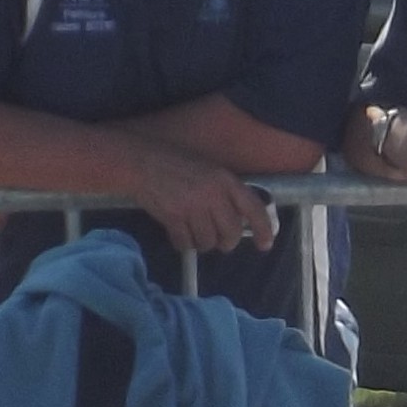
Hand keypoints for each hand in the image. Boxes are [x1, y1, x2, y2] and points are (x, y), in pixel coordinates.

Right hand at [130, 148, 276, 254]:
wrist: (142, 161)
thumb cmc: (177, 164)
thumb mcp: (210, 170)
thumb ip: (226, 193)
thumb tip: (238, 222)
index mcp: (226, 180)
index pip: (253, 208)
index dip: (263, 229)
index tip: (265, 245)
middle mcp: (213, 195)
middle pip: (231, 234)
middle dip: (226, 242)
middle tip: (220, 240)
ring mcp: (192, 207)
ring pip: (208, 242)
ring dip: (203, 243)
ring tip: (195, 232)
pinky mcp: (173, 217)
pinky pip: (186, 244)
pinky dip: (183, 243)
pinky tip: (179, 233)